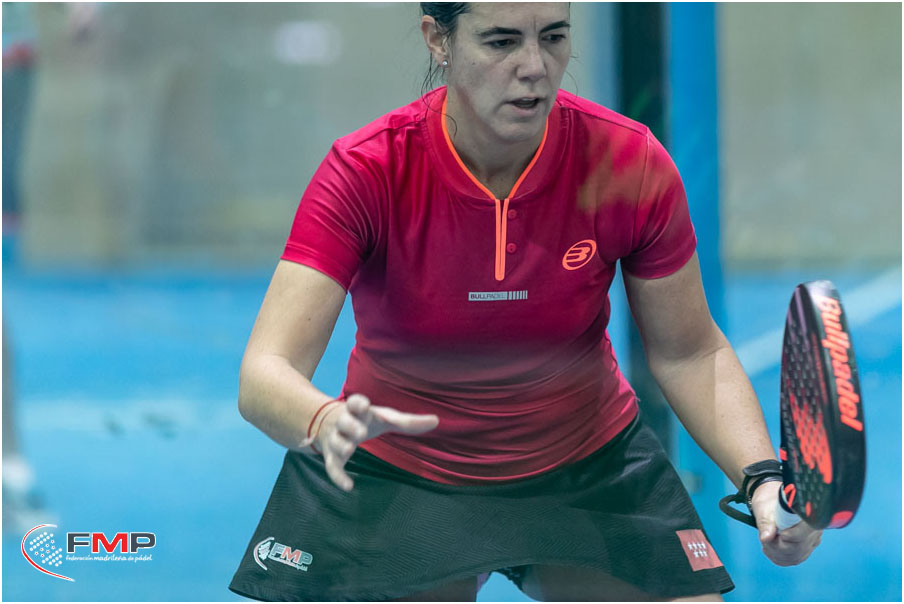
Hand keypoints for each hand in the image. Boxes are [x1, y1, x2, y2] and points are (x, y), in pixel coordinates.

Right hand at [316, 394, 438, 491]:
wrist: (327, 423)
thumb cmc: (365, 419)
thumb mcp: (384, 417)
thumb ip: (407, 421)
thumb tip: (436, 420)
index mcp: (358, 411)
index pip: (355, 402)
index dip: (358, 403)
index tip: (362, 405)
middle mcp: (344, 423)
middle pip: (344, 421)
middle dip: (351, 425)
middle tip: (360, 432)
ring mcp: (335, 439)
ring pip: (337, 442)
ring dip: (342, 446)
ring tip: (350, 450)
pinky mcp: (331, 456)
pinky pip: (332, 467)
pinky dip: (338, 477)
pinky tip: (349, 486)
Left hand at [750, 480, 822, 565]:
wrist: (772, 500)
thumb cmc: (768, 502)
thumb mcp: (763, 509)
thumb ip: (765, 524)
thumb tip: (766, 538)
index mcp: (807, 515)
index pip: (803, 535)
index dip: (786, 538)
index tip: (771, 535)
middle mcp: (814, 529)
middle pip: (798, 549)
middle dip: (777, 548)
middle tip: (764, 540)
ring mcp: (812, 539)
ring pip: (796, 557)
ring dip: (777, 554)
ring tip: (766, 544)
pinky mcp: (806, 546)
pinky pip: (795, 559)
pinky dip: (781, 558)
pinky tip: (771, 550)